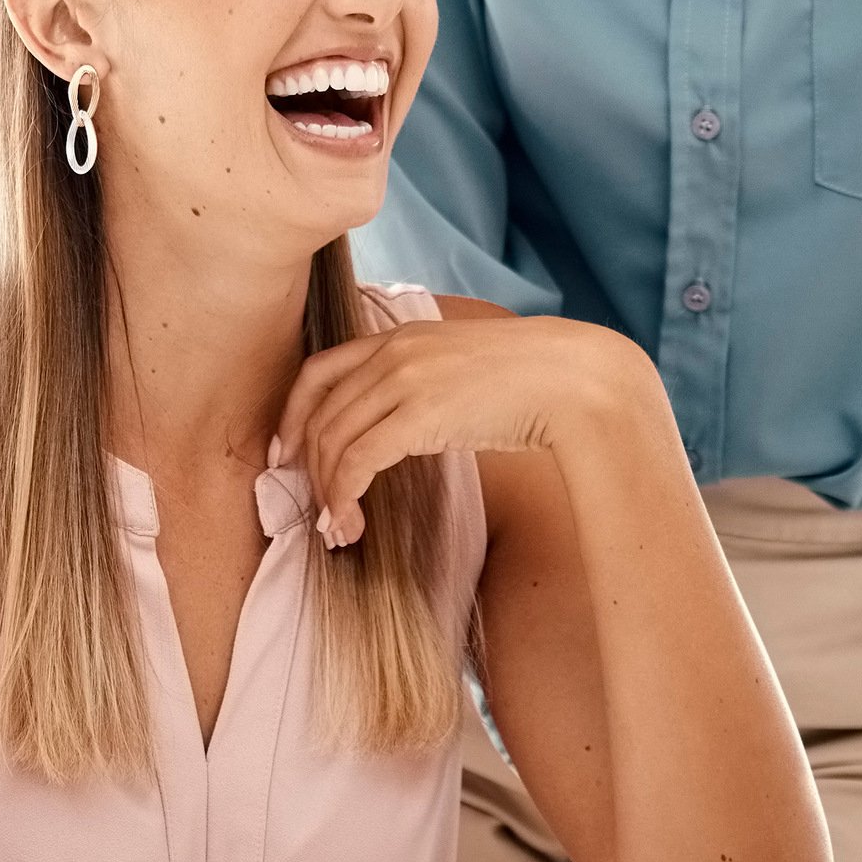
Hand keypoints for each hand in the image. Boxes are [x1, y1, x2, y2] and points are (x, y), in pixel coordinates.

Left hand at [280, 314, 654, 545]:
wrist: (574, 379)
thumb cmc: (528, 382)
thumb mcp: (460, 368)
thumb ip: (422, 385)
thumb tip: (400, 428)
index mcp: (398, 335)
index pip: (318, 371)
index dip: (292, 413)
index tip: (286, 450)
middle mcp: (393, 351)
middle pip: (319, 411)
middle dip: (306, 463)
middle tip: (311, 503)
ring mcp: (405, 379)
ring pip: (334, 439)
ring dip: (327, 489)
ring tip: (336, 526)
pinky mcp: (421, 415)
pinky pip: (358, 460)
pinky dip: (344, 494)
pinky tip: (349, 520)